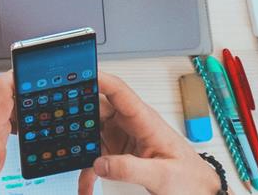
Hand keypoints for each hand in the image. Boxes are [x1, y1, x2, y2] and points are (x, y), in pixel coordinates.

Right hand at [78, 73, 221, 194]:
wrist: (199, 192)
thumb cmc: (190, 179)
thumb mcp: (163, 176)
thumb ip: (131, 169)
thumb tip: (100, 164)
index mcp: (145, 120)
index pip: (118, 91)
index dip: (97, 79)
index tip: (74, 74)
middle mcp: (131, 124)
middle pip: (97, 109)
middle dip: (76, 114)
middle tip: (58, 122)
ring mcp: (122, 137)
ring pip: (91, 131)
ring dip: (79, 145)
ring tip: (69, 158)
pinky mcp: (118, 152)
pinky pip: (95, 155)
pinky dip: (87, 170)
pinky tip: (84, 185)